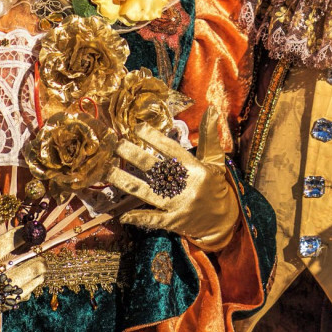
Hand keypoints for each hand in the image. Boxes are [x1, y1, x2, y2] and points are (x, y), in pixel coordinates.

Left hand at [107, 107, 239, 250]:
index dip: (154, 138)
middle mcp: (186, 187)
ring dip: (126, 181)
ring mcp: (178, 206)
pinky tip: (123, 215)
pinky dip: (138, 217)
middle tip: (117, 144)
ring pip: (147, 192)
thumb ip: (209, 136)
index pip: (171, 150)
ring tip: (108, 171)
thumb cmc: (216, 185)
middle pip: (155, 169)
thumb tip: (210, 109)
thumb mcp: (215, 160)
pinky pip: (153, 219)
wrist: (224, 221)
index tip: (137, 127)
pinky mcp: (173, 222)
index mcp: (196, 170)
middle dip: (134, 156)